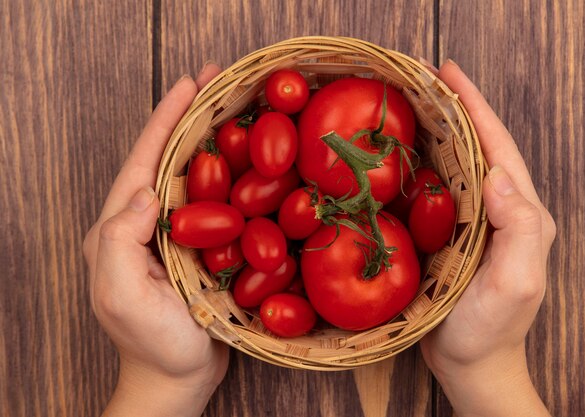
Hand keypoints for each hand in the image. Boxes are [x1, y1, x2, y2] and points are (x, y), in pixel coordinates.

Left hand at [83, 63, 227, 416]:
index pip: (145, 160)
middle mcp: (148, 222)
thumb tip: (142, 192)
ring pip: (197, 174)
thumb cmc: (151, 342)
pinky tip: (256, 161)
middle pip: (171, 157)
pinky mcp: (201, 247)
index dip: (167, 118)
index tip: (190, 83)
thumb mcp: (120, 296)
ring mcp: (176, 234)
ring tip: (239, 109)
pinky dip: (235, 175)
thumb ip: (118, 241)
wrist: (177, 378)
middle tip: (220, 81)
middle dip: (193, 116)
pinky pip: (219, 202)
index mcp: (122, 226)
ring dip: (216, 138)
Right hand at [420, 61, 555, 415]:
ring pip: (456, 163)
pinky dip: (419, 164)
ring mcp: (474, 221)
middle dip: (454, 107)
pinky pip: (436, 189)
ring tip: (408, 103)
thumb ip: (520, 229)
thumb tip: (500, 175)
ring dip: (435, 129)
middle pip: (478, 146)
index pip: (498, 147)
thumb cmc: (491, 328)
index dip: (474, 106)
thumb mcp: (516, 282)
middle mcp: (500, 209)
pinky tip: (397, 154)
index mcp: (521, 212)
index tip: (447, 73)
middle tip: (421, 78)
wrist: (471, 364)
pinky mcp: (450, 234)